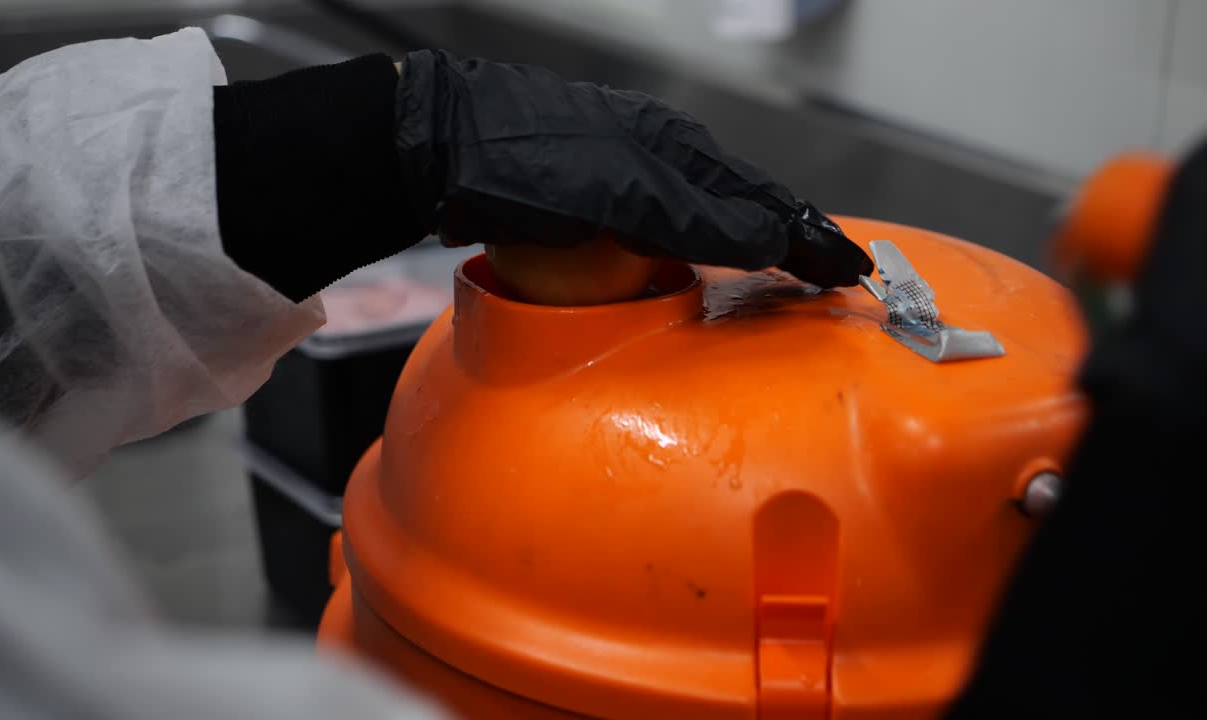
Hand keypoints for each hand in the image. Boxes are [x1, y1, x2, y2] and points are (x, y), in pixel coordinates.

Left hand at [394, 50, 872, 287]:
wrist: (440, 145)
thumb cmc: (525, 164)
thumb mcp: (617, 194)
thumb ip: (693, 217)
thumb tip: (770, 237)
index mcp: (677, 149)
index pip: (763, 199)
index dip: (809, 236)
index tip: (850, 270)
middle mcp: (660, 154)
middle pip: (742, 200)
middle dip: (791, 236)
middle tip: (829, 274)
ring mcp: (626, 168)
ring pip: (705, 209)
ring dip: (748, 239)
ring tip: (781, 270)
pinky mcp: (593, 189)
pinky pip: (666, 219)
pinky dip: (699, 241)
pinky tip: (694, 259)